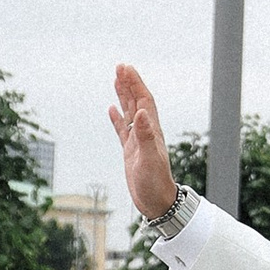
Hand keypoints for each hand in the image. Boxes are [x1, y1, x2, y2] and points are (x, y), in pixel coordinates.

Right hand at [109, 64, 180, 222]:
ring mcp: (138, 141)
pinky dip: (117, 118)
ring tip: (116, 80)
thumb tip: (142, 112)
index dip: (135, 84)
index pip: (144, 101)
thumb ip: (145, 136)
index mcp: (151, 131)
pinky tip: (112, 111)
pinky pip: (123, 130)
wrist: (157, 203)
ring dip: (124, 96)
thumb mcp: (148, 159)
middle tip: (120, 67)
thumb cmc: (155, 184)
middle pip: (137, 102)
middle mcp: (146, 133)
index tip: (125, 68)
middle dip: (129, 84)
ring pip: (130, 113)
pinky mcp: (131, 152)